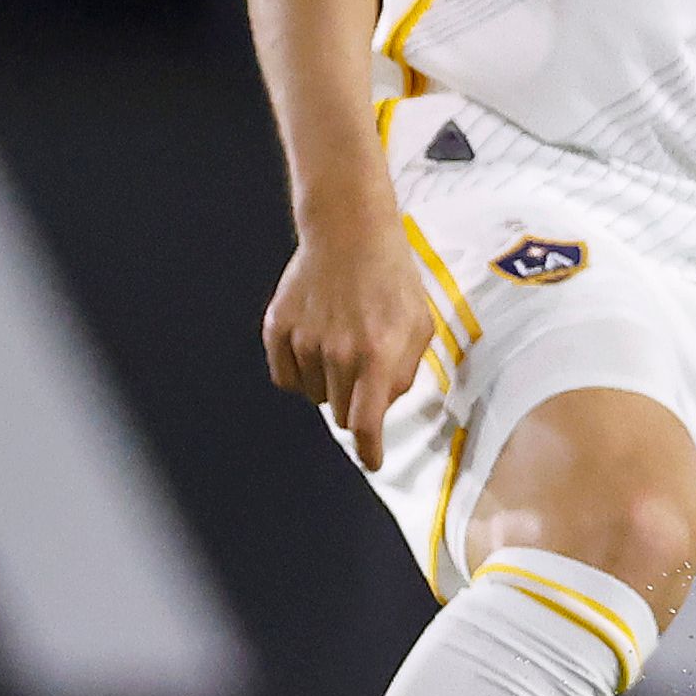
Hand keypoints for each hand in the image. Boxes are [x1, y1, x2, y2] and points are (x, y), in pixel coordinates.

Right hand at [264, 219, 434, 471]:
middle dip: (355, 403)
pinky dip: (300, 372)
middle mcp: (337, 353)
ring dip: (329, 384)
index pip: (365, 422)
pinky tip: (316, 344)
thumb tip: (383, 406)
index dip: (369, 449)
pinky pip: (285, 376)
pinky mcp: (277, 329)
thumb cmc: (392, 279)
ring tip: (343, 343)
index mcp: (377, 353)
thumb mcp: (419, 324)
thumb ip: (404, 371)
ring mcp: (302, 341)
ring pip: (313, 395)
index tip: (372, 462)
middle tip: (364, 371)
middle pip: (339, 413)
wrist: (349, 232)